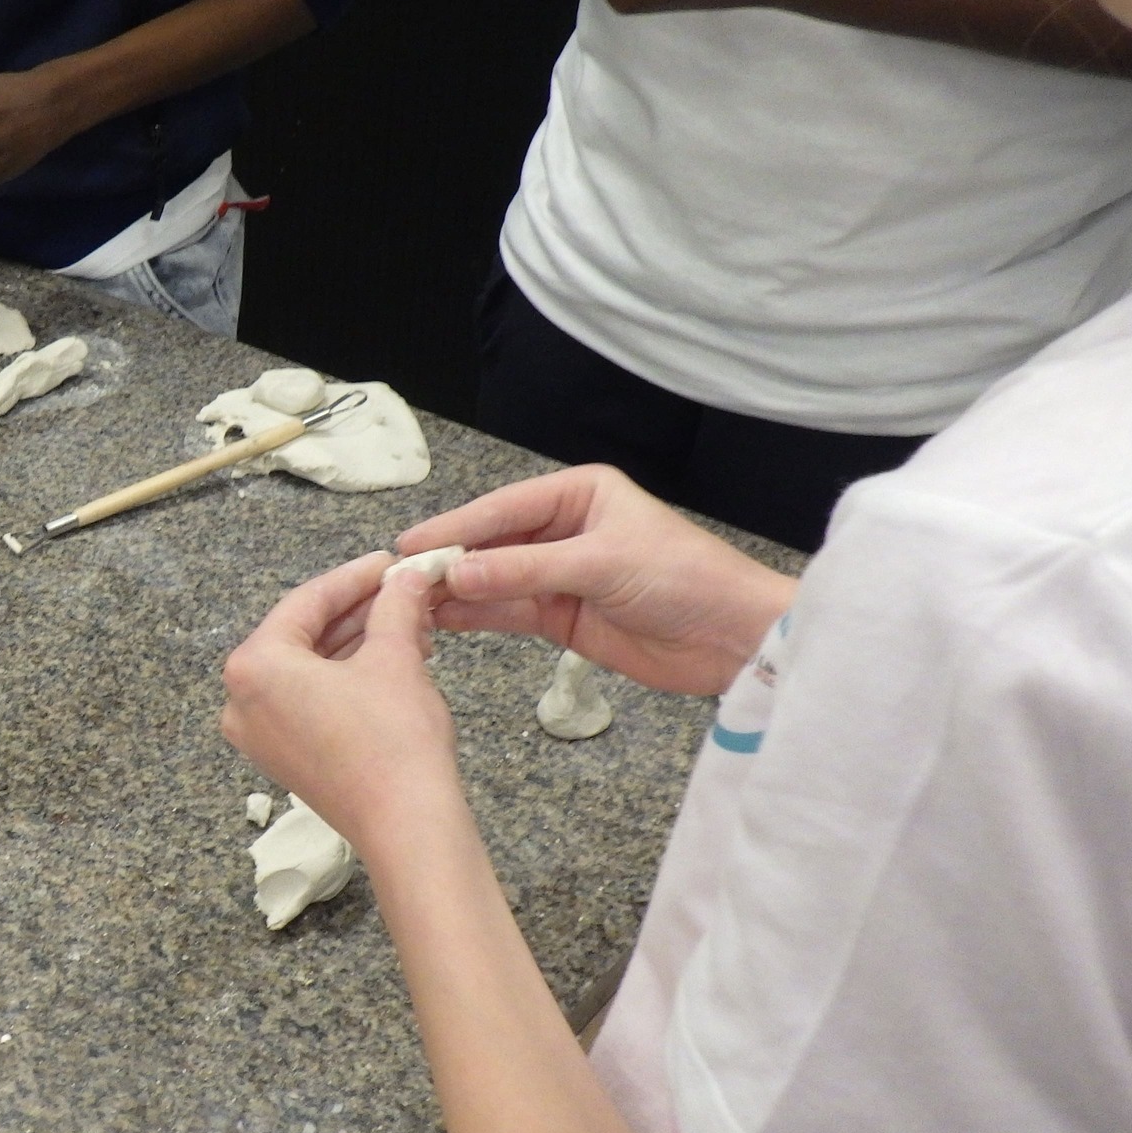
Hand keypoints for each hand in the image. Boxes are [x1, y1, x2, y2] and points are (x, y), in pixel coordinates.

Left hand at [221, 553, 463, 847]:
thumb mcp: (395, 657)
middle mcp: (241, 700)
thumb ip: (396, 606)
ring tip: (411, 625)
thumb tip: (408, 577)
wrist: (406, 824)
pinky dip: (346, 677)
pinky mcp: (283, 756)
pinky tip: (392, 659)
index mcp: (254, 666)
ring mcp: (259, 733)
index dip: (356, 577)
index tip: (390, 562)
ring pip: (310, 667)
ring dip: (358, 643)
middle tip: (404, 591)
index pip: (307, 602)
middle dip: (360, 611)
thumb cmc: (393, 741)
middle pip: (304, 634)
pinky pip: (309, 699)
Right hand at [402, 465, 797, 694]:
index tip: (412, 546)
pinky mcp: (561, 616)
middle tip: (399, 578)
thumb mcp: (601, 564)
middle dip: (449, 560)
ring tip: (407, 603)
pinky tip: (440, 619)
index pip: (503, 508)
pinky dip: (475, 615)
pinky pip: (507, 611)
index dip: (456, 527)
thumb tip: (456, 575)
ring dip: (455, 590)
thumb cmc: (685, 578)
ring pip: (493, 579)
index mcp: (579, 494)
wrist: (732, 638)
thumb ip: (524, 571)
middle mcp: (564, 529)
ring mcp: (559, 574)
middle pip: (491, 543)